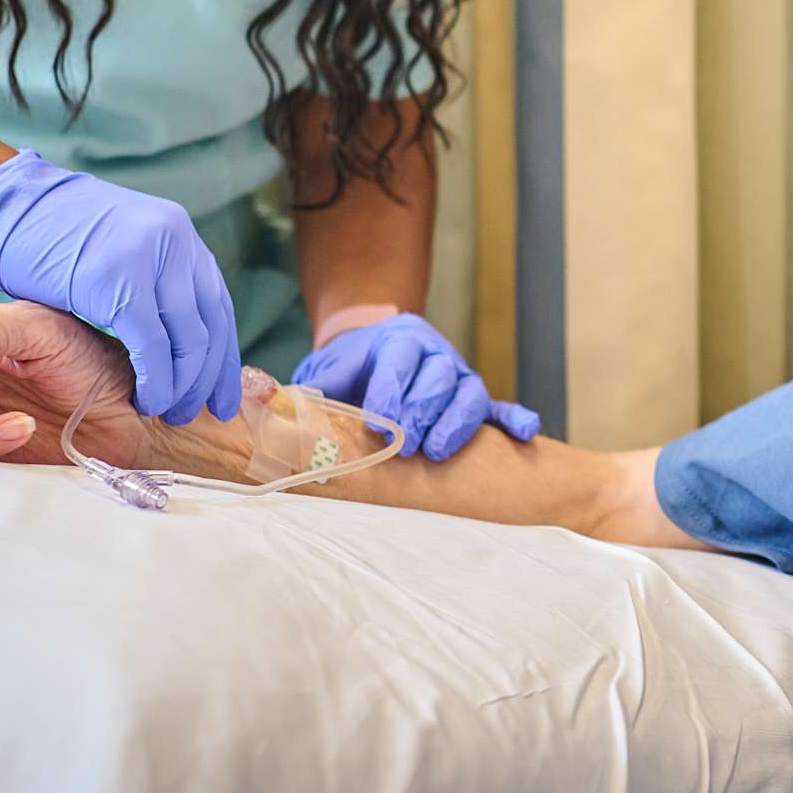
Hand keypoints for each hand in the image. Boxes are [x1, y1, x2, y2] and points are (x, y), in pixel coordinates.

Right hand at [0, 150, 239, 425]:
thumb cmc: (45, 231)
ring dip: (183, 384)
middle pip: (211, 324)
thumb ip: (152, 275)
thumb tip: (178, 328)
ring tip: (170, 410)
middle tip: (197, 411)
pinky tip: (147, 399)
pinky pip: (153, 347)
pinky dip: (156, 380)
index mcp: (176, 232)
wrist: (0, 203)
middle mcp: (173, 241)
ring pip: (189, 340)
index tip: (223, 392)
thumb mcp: (117, 242)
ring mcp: (149, 259)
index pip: (217, 303)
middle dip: (208, 376)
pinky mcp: (119, 283)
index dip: (223, 353)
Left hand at [291, 309, 540, 460]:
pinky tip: (524, 435)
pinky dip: (515, 420)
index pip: (401, 361)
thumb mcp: (326, 372)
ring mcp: (459, 377)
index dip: (392, 391)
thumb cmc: (347, 373)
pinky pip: (501, 409)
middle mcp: (435, 354)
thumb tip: (268, 409)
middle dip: (424, 411)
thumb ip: (307, 390)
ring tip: (438, 452)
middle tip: (407, 443)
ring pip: (471, 393)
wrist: (373, 351)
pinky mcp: (476, 403)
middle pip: (441, 377)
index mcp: (398, 340)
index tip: (379, 423)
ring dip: (458, 423)